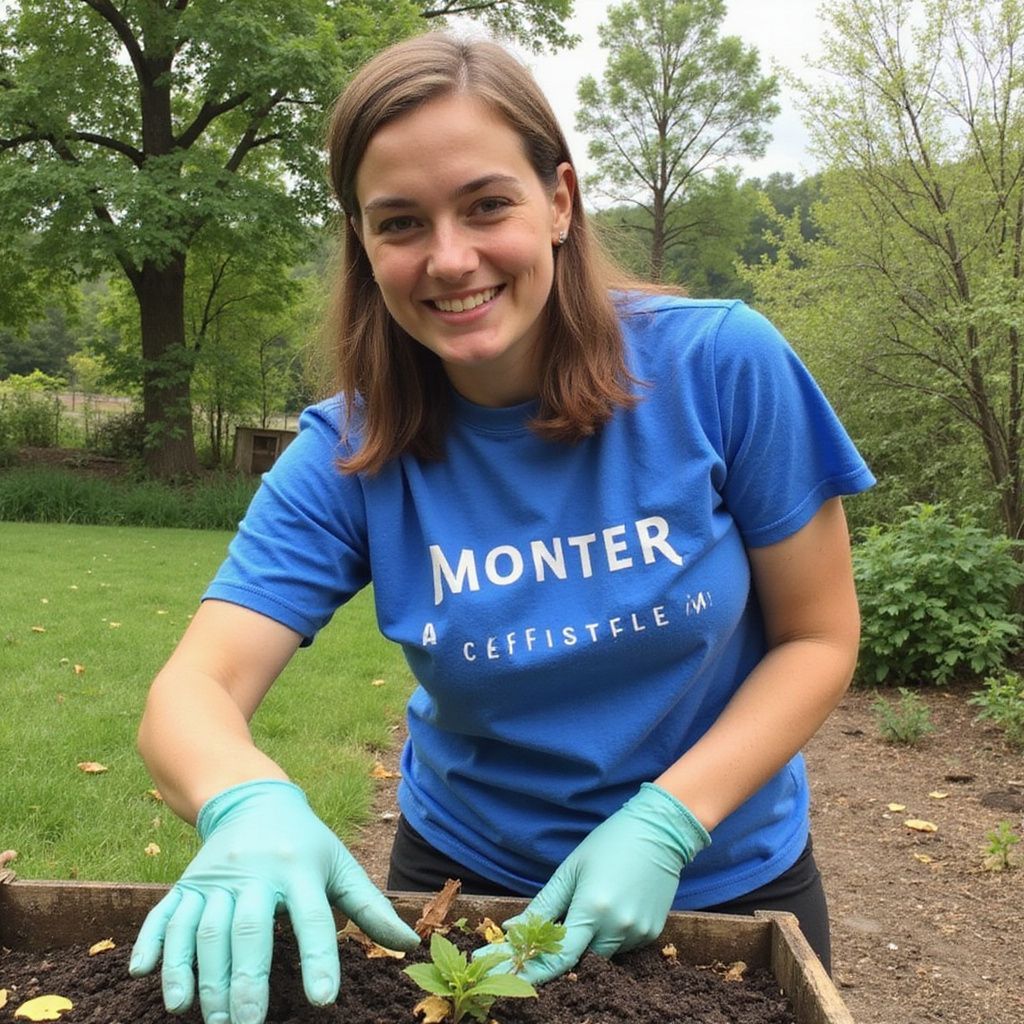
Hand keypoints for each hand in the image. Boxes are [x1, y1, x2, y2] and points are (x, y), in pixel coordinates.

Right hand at [129, 779, 419, 1023]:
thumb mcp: (340, 865)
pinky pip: (163, 914)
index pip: (312, 918)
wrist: (254, 799)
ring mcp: (216, 877)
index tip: (323, 1000)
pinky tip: (145, 976)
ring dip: (201, 976)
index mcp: (300, 869)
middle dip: (245, 981)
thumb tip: (410, 942)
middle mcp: (256, 872)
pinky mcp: (186, 883)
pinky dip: (152, 944)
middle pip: (248, 929)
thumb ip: (370, 907)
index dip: (319, 958)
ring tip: (207, 1016)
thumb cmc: (306, 843)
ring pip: (204, 929)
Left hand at [491, 783, 709, 984]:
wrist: (658, 832)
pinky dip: (611, 934)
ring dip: (590, 940)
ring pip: (603, 953)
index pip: (560, 957)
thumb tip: (512, 929)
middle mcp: (618, 927)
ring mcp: (638, 932)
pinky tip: (615, 904)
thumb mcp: (571, 870)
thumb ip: (544, 905)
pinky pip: (623, 945)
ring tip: (595, 902)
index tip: (515, 977)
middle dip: (566, 948)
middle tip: (560, 924)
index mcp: (593, 909)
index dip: (536, 971)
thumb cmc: (608, 844)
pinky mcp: (652, 933)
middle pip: (581, 958)